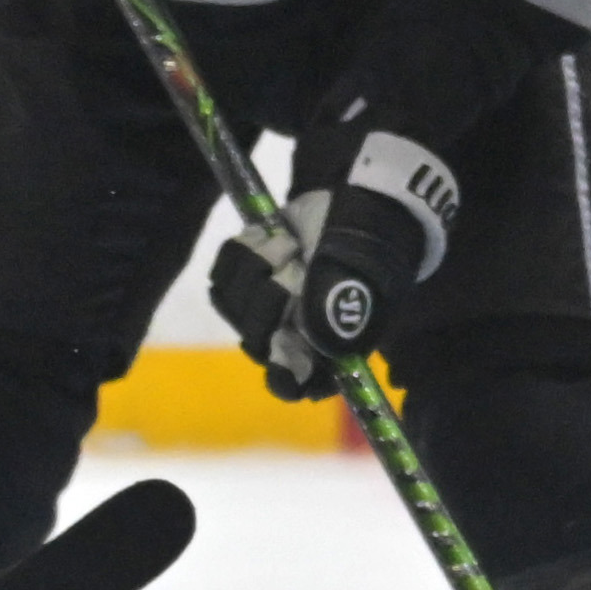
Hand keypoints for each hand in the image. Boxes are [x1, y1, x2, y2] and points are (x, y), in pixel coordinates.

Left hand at [205, 134, 456, 399]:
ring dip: (259, 270)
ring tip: (290, 247)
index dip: (285, 371)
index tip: (284, 339)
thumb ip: (332, 318)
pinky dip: (244, 252)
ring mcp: (267, 305)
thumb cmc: (367, 248)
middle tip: (296, 269)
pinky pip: (222, 276)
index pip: (298, 384)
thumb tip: (301, 355)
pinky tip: (275, 238)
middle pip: (255, 341)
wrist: (357, 205)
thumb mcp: (359, 281)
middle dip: (270, 301)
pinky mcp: (245, 276)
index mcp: (327, 348)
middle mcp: (294, 334)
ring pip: (233, 306)